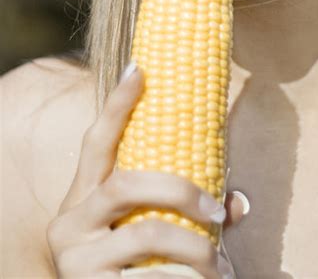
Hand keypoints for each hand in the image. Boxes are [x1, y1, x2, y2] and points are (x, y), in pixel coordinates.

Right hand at [46, 64, 243, 277]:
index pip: (97, 142)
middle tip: (219, 212)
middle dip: (182, 192)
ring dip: (197, 249)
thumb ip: (186, 212)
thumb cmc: (132, 269)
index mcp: (83, 197)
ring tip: (223, 269)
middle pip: (127, 184)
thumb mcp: (148, 234)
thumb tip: (239, 201)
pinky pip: (151, 278)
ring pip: (149, 232)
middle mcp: (69, 221)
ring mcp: (75, 258)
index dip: (117, 105)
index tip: (140, 68)